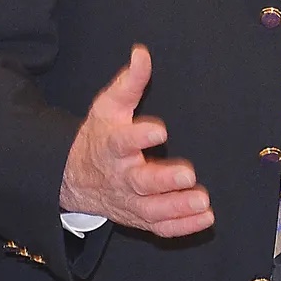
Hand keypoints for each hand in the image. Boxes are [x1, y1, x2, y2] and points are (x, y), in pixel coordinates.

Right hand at [59, 44, 213, 238]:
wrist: (75, 177)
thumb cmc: (99, 136)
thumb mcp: (109, 105)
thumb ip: (130, 81)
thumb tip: (142, 53)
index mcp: (112, 145)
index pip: (123, 141)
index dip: (140, 136)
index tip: (160, 129)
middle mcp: (121, 176)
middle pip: (140, 182)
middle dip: (164, 181)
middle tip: (189, 175)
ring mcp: (129, 200)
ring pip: (152, 210)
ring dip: (178, 208)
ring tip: (203, 202)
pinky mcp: (139, 217)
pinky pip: (159, 228)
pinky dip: (181, 227)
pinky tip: (205, 219)